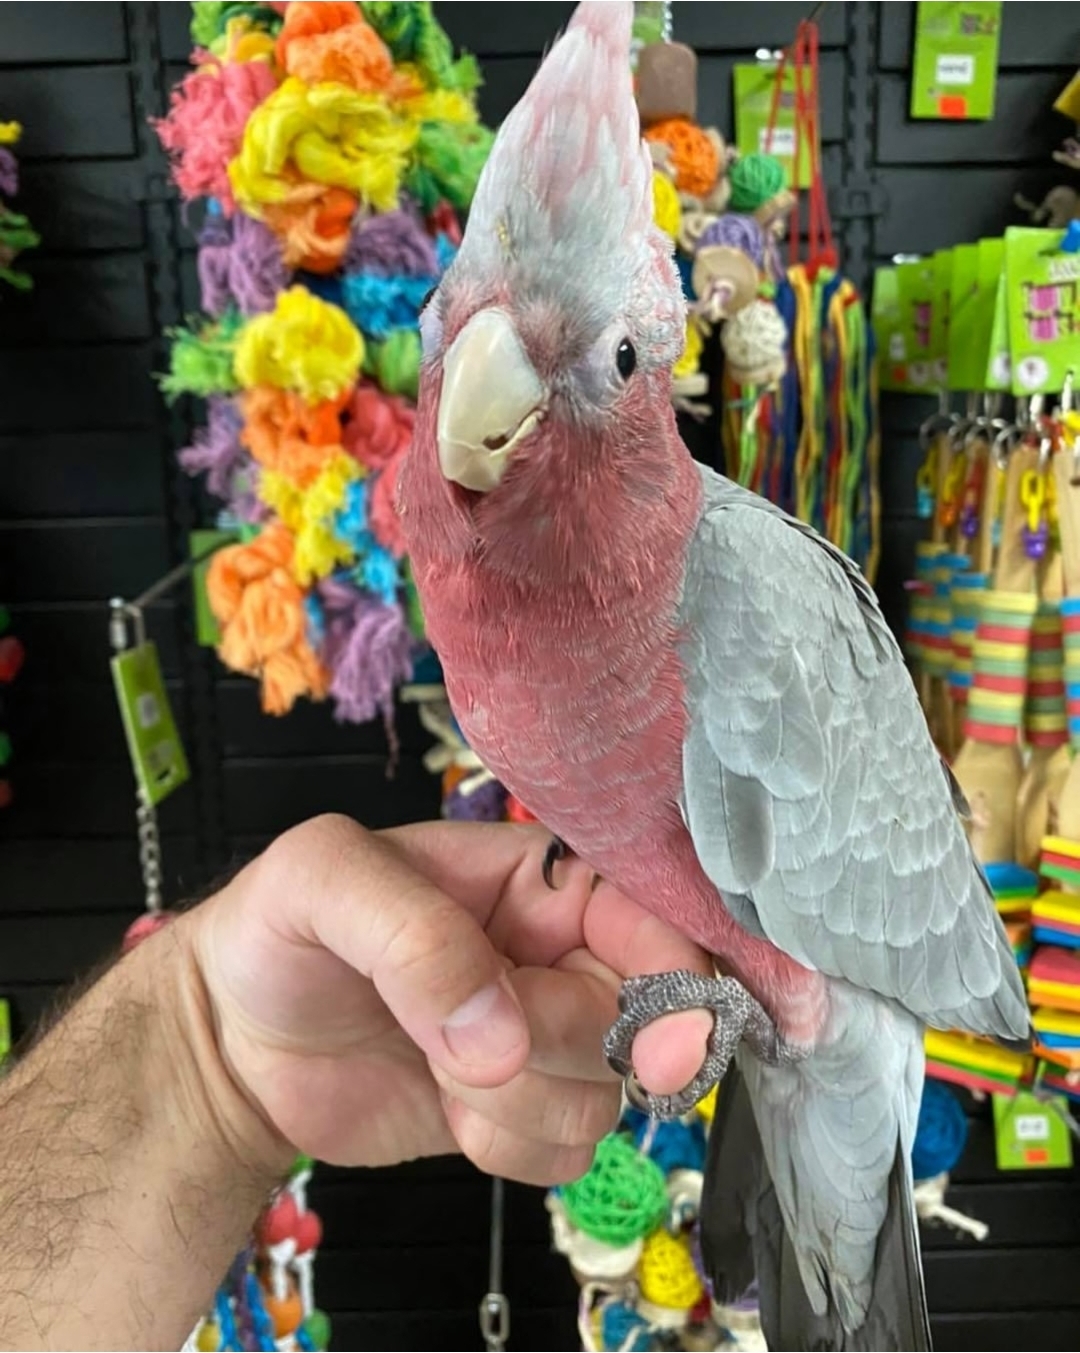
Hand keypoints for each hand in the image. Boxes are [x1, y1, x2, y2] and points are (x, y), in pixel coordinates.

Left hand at [190, 815, 711, 1184]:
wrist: (233, 1042)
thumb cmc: (279, 932)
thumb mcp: (323, 881)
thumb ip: (415, 936)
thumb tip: (500, 1036)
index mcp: (534, 876)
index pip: (646, 910)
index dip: (668, 966)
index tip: (652, 1028)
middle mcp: (555, 952)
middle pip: (636, 1013)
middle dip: (556, 1041)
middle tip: (471, 1039)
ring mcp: (542, 1036)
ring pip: (608, 1091)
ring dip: (519, 1102)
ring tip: (437, 1066)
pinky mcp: (520, 1110)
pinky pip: (572, 1150)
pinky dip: (511, 1147)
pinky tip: (449, 1109)